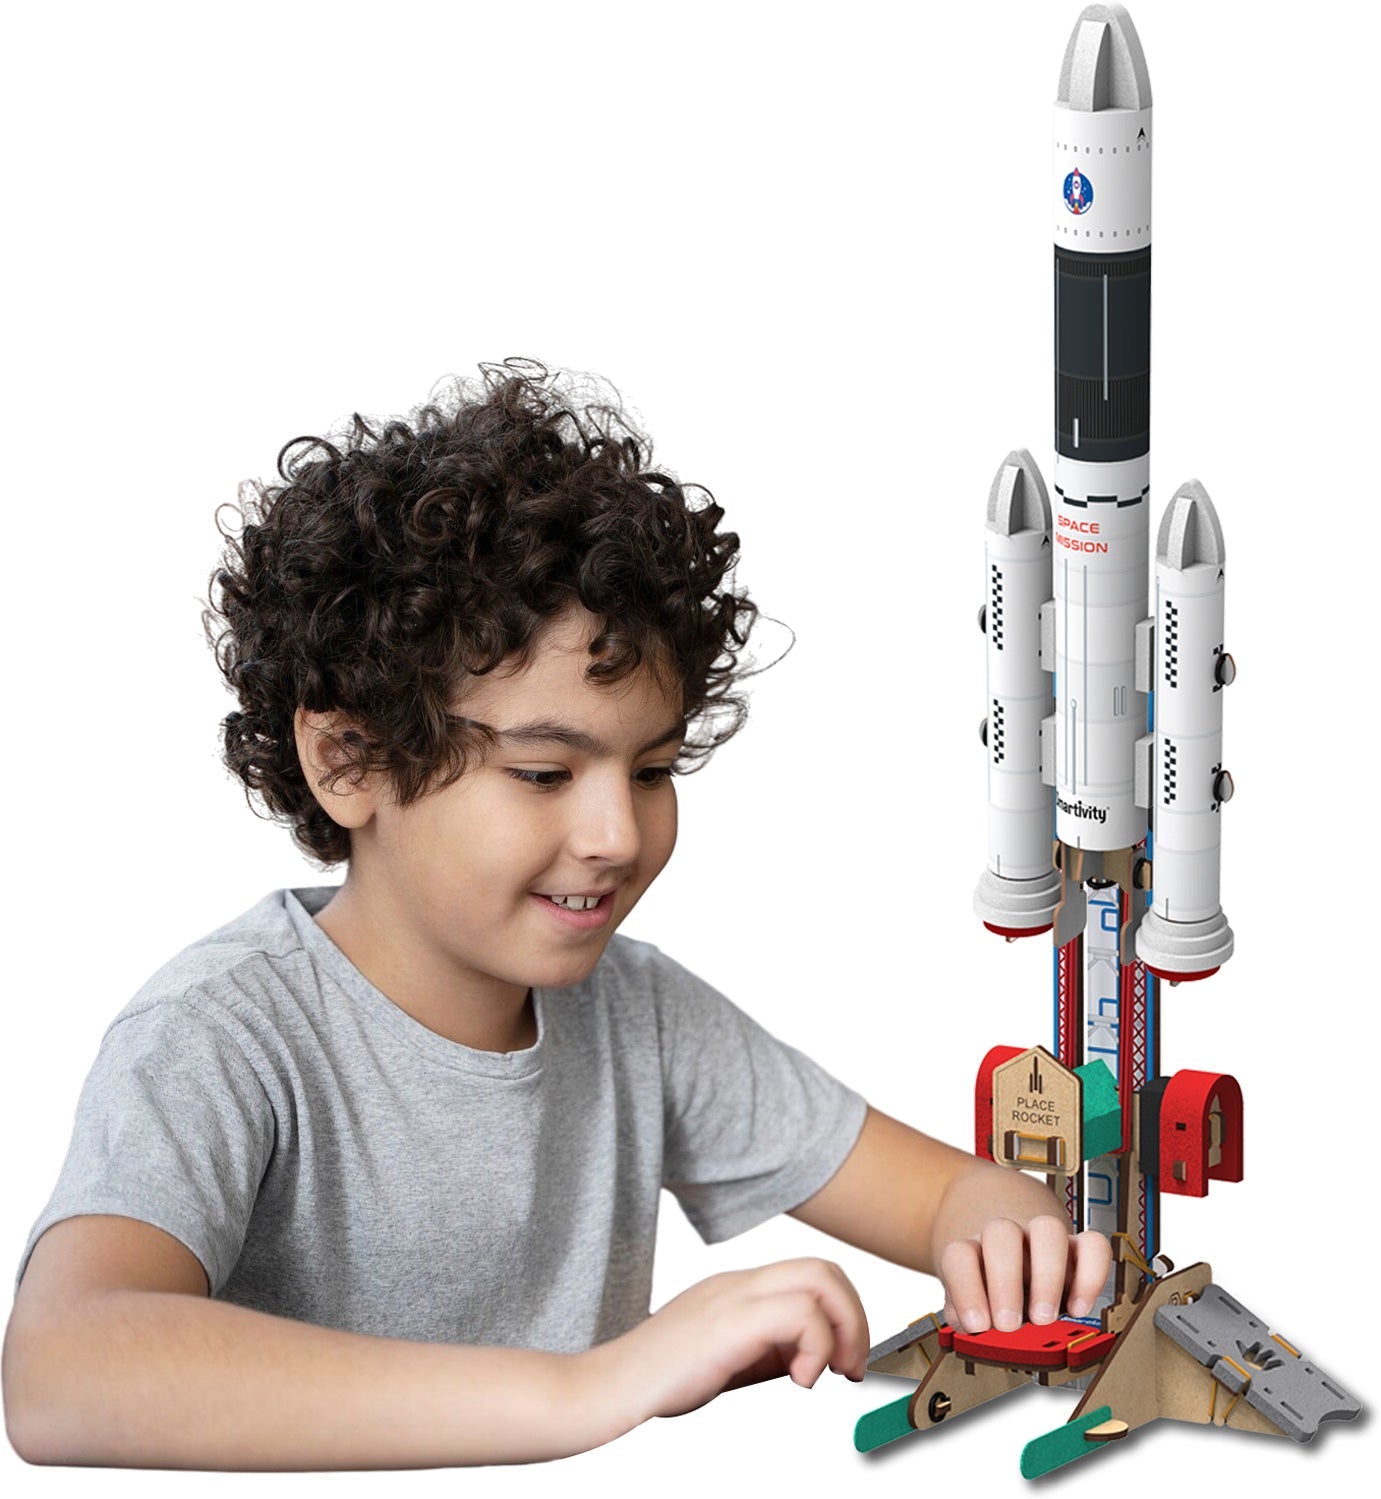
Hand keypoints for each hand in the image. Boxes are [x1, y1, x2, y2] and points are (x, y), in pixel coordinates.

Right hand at [598, 1258, 868, 1424]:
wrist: (611, 1386)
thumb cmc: (660, 1377)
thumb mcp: (728, 1358)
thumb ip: (767, 1349)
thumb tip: (811, 1357)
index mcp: (738, 1288)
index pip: (810, 1275)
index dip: (842, 1314)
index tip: (844, 1361)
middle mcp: (739, 1282)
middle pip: (824, 1269)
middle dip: (854, 1319)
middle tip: (850, 1367)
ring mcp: (734, 1295)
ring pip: (820, 1279)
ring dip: (843, 1330)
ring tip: (830, 1372)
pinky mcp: (731, 1320)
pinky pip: (799, 1313)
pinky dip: (816, 1347)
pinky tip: (799, 1379)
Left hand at [937, 1214, 1109, 1333]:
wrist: (1010, 1259)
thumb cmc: (988, 1288)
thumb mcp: (970, 1305)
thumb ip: (966, 1317)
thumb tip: (969, 1332)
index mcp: (973, 1250)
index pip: (960, 1255)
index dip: (966, 1289)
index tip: (977, 1325)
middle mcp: (1007, 1238)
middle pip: (1001, 1233)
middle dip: (1005, 1281)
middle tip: (1009, 1324)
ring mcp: (1041, 1239)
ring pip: (1048, 1230)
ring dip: (1048, 1276)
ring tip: (1043, 1318)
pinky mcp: (1077, 1248)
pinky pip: (1093, 1246)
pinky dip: (1091, 1276)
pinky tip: (1078, 1309)